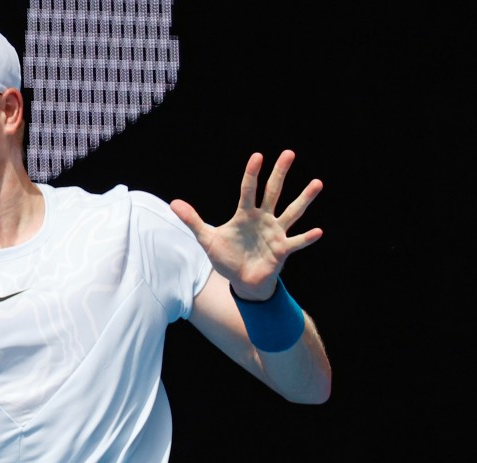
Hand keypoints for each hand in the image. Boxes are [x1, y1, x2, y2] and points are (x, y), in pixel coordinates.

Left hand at [170, 149, 322, 299]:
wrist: (241, 281)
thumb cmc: (227, 257)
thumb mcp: (207, 239)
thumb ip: (193, 220)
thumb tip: (173, 203)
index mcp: (245, 214)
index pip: (248, 190)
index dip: (252, 174)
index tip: (258, 156)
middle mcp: (263, 219)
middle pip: (273, 192)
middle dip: (280, 173)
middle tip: (288, 153)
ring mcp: (275, 233)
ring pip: (292, 213)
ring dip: (304, 199)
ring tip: (317, 183)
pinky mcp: (282, 250)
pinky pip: (296, 242)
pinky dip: (307, 238)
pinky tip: (318, 231)